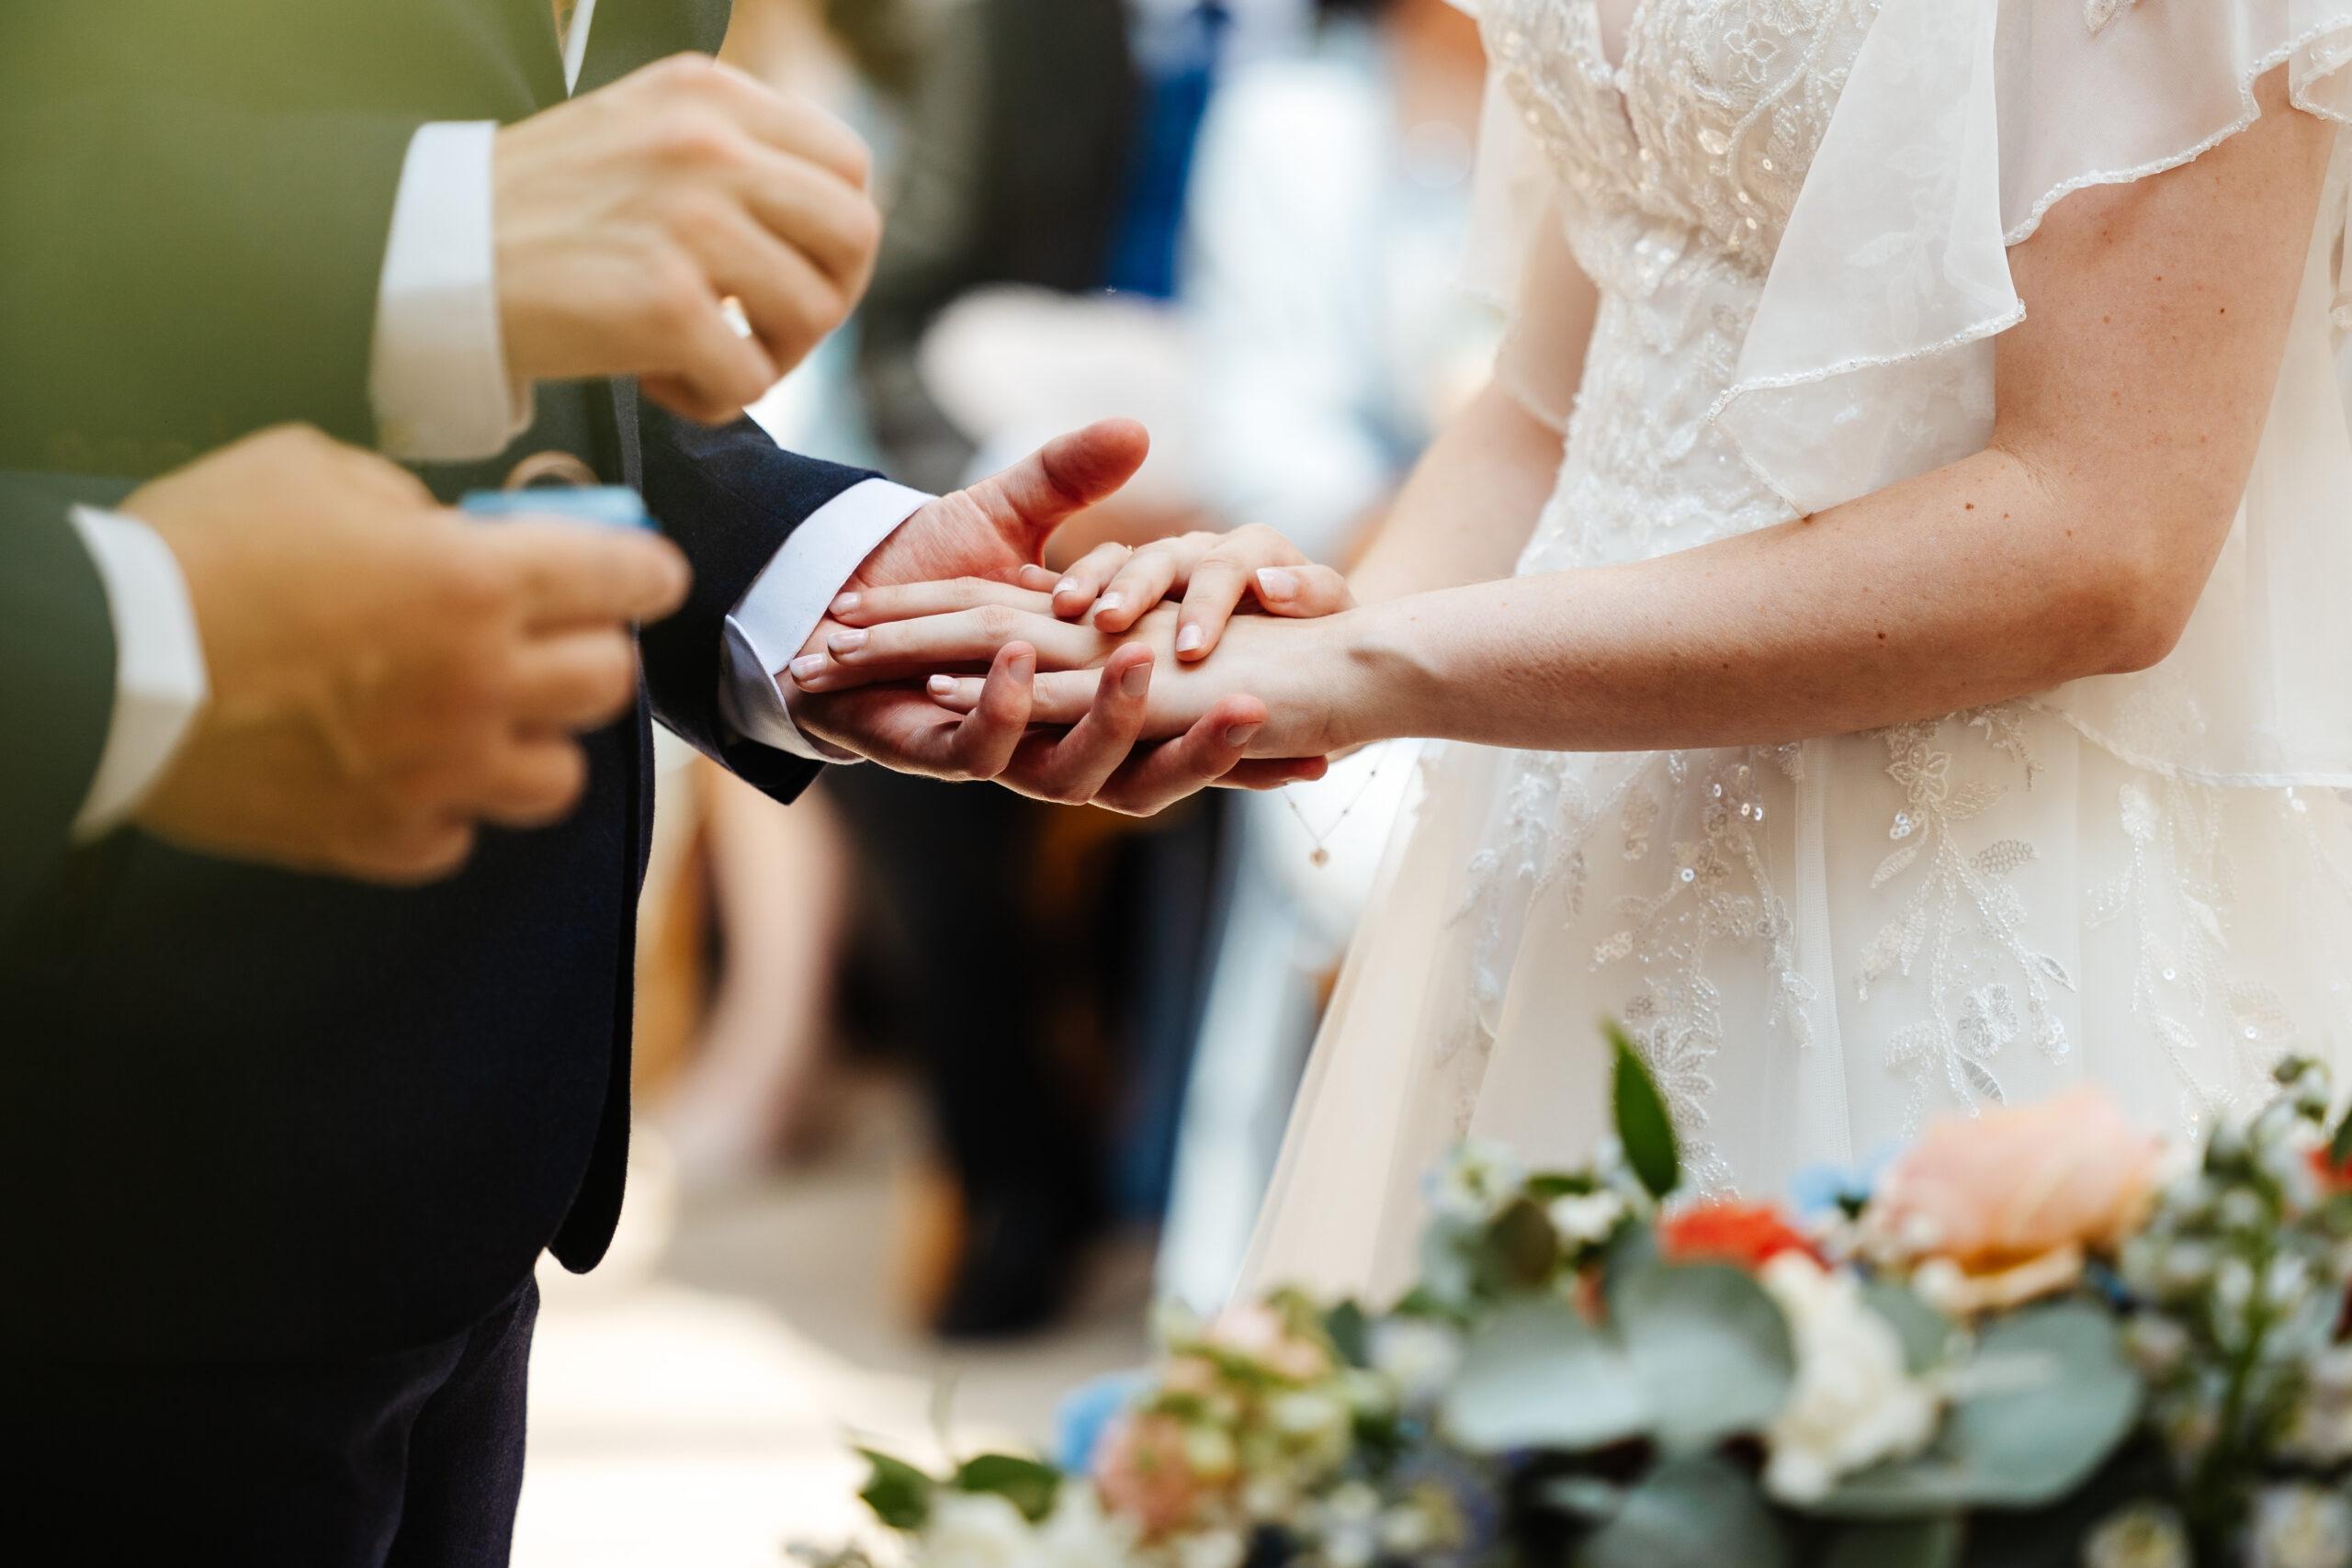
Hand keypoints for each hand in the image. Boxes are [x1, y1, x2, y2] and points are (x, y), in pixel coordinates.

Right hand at [127, 426, 690, 880]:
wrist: (102, 661)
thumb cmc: (200, 549)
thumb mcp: (314, 471)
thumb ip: (411, 503)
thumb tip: (448, 530)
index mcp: (476, 581)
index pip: (628, 577)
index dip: (643, 570)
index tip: (640, 572)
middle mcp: (479, 683)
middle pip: (608, 682)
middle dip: (589, 648)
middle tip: (550, 634)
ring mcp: (436, 771)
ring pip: (559, 779)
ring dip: (537, 741)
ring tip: (491, 715)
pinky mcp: (380, 837)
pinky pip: (460, 836)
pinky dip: (447, 808)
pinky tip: (412, 774)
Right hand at [494, 53, 880, 424]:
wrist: (431, 255)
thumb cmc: (539, 214)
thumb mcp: (643, 133)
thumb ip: (732, 154)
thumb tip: (824, 219)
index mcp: (711, 95)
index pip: (848, 165)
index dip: (833, 236)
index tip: (788, 272)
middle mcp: (709, 144)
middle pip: (855, 236)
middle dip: (823, 299)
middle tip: (761, 328)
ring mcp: (690, 221)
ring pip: (815, 312)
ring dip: (770, 355)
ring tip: (703, 353)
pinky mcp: (664, 301)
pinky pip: (751, 379)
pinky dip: (712, 399)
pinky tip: (658, 378)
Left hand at [787, 421, 1329, 810]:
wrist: (830, 603)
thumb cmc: (919, 561)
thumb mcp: (1008, 511)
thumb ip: (1071, 475)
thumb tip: (1138, 429)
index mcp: (1095, 683)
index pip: (1186, 713)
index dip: (1248, 727)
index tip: (1323, 723)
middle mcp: (1059, 726)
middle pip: (1151, 755)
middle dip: (1208, 744)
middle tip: (1265, 710)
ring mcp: (1008, 745)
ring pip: (1080, 763)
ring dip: (1108, 713)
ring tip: (1145, 658)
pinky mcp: (947, 748)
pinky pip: (987, 743)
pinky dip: (1005, 699)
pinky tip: (1020, 653)